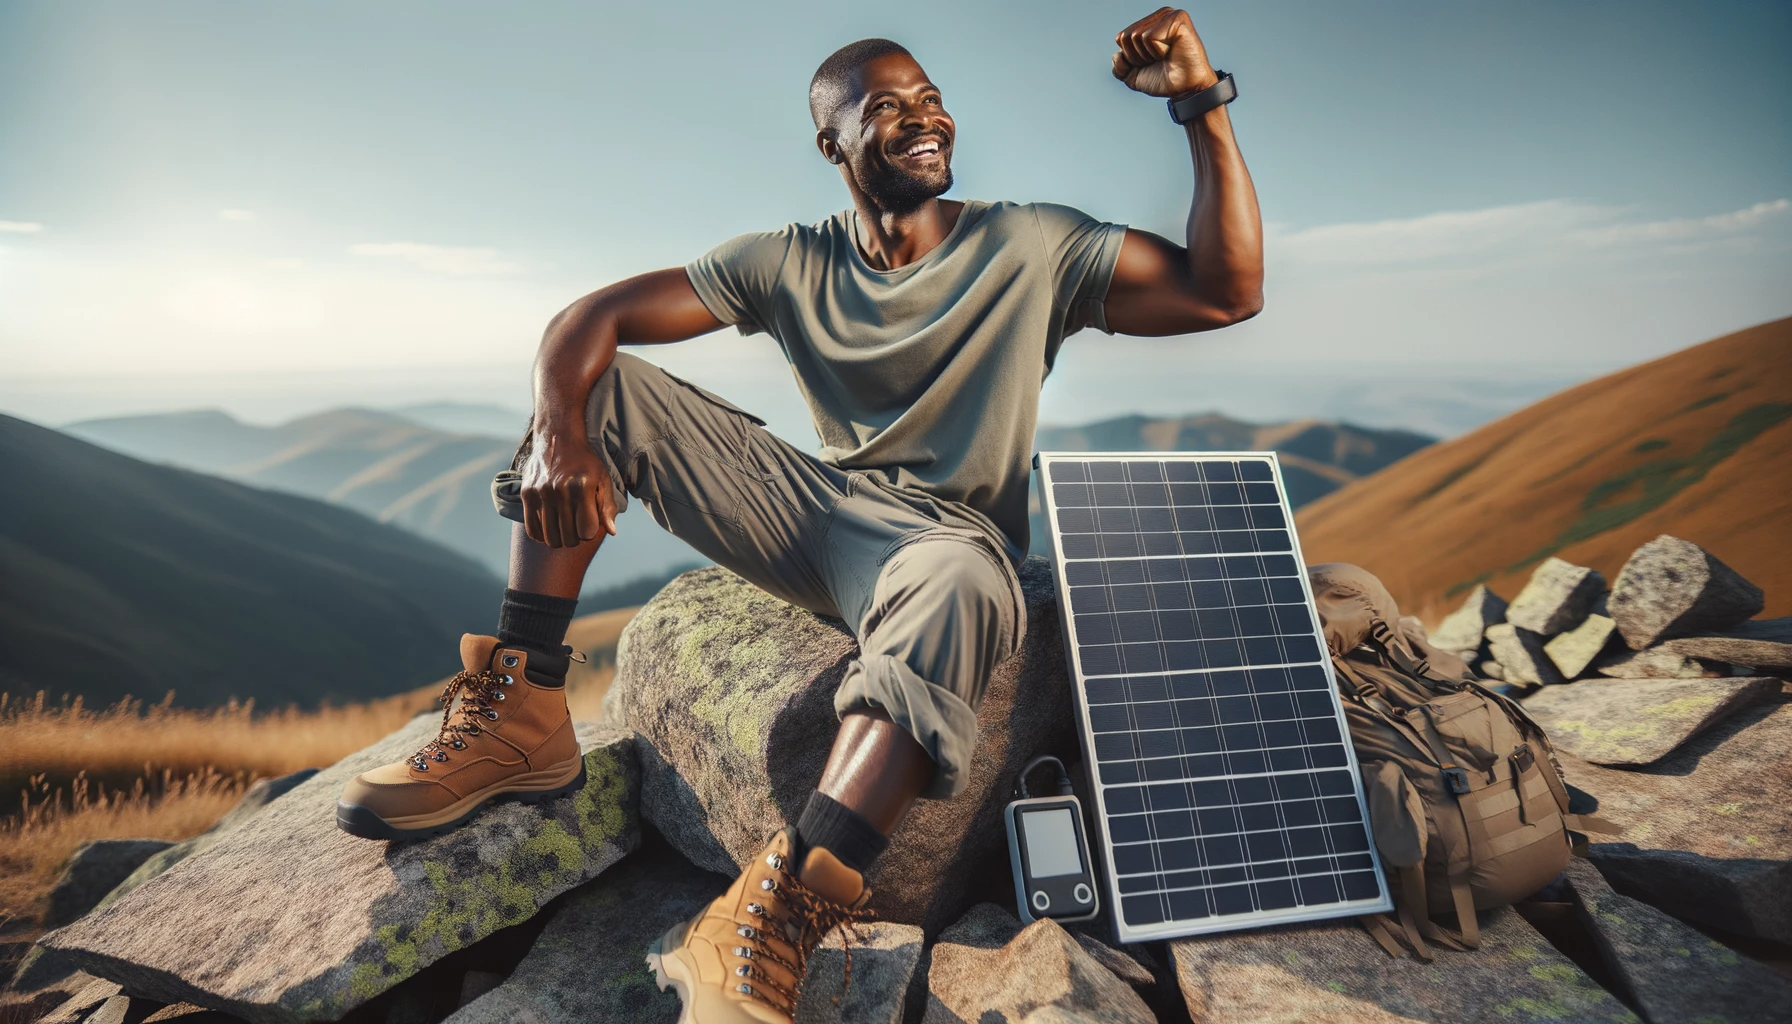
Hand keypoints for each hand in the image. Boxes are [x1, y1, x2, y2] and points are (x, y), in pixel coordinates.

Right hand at [519, 426, 617, 547]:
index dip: (590, 532)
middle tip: (576, 528)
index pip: (586, 532)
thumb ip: (608, 507)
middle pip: (568, 538)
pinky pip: (532, 530)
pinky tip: (549, 527)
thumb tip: (611, 531)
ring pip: (550, 538)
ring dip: (559, 538)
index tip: (589, 524)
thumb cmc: (585, 463)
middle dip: (575, 538)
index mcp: (582, 488)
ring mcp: (541, 493)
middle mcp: (560, 491)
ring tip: (564, 528)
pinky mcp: (527, 494)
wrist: (558, 438)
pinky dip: (541, 535)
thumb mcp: (602, 480)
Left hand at [1111, 7, 1218, 97]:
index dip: (1131, 57)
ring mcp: (1168, 16)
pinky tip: (1171, 52)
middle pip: (1127, 37)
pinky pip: (1150, 37)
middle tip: (1158, 61)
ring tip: (1165, 57)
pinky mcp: (1177, 19)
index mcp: (1148, 24)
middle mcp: (1159, 16)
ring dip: (1149, 55)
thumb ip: (1119, 67)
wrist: (1184, 89)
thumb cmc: (1164, 80)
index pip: (1121, 38)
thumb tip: (1117, 55)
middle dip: (1138, 56)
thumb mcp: (1134, 77)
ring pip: (1137, 36)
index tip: (1150, 62)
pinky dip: (1157, 51)